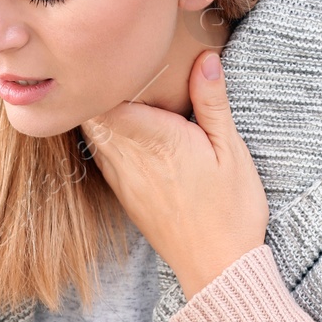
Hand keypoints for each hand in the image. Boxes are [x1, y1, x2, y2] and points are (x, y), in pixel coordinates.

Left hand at [81, 50, 268, 299]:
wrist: (217, 268)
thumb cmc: (230, 210)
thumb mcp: (230, 149)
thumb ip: (212, 102)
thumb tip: (205, 59)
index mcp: (153, 138)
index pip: (106, 95)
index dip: (106, 71)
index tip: (120, 54)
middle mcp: (126, 157)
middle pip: (91, 110)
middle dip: (101, 86)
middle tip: (120, 65)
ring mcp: (120, 177)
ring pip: (92, 132)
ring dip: (102, 110)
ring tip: (125, 91)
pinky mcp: (122, 193)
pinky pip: (101, 153)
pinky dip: (107, 134)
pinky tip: (130, 128)